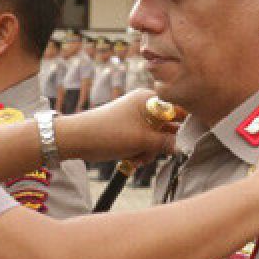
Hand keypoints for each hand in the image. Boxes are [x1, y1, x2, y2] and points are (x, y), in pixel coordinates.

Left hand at [60, 90, 180, 163]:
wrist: (76, 139)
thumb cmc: (107, 134)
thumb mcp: (141, 140)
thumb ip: (165, 142)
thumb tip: (180, 145)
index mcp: (148, 99)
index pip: (176, 109)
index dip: (181, 125)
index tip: (183, 140)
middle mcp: (143, 105)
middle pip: (166, 125)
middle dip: (160, 143)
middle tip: (150, 153)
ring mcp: (135, 117)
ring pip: (154, 136)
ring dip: (148, 150)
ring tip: (137, 158)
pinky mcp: (127, 129)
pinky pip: (142, 140)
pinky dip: (139, 150)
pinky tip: (131, 159)